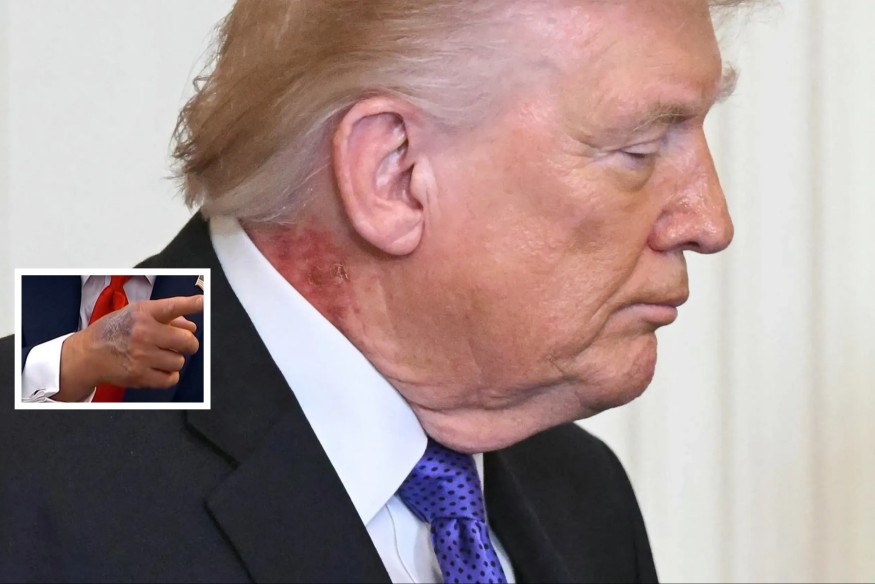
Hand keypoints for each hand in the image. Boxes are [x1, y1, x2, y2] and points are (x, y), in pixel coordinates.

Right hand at [57, 295, 203, 401]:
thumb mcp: (136, 314)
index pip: (173, 307)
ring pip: (180, 361)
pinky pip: (171, 378)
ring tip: (160, 355)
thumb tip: (192, 325)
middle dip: (188, 343)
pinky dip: (169, 375)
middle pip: (187, 341)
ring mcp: (142, 356)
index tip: (202, 302)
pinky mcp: (140, 376)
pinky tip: (159, 367)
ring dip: (175, 359)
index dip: (191, 304)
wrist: (88, 355)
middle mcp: (143, 333)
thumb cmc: (114, 331)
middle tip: (181, 343)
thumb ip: (167, 317)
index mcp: (143, 313)